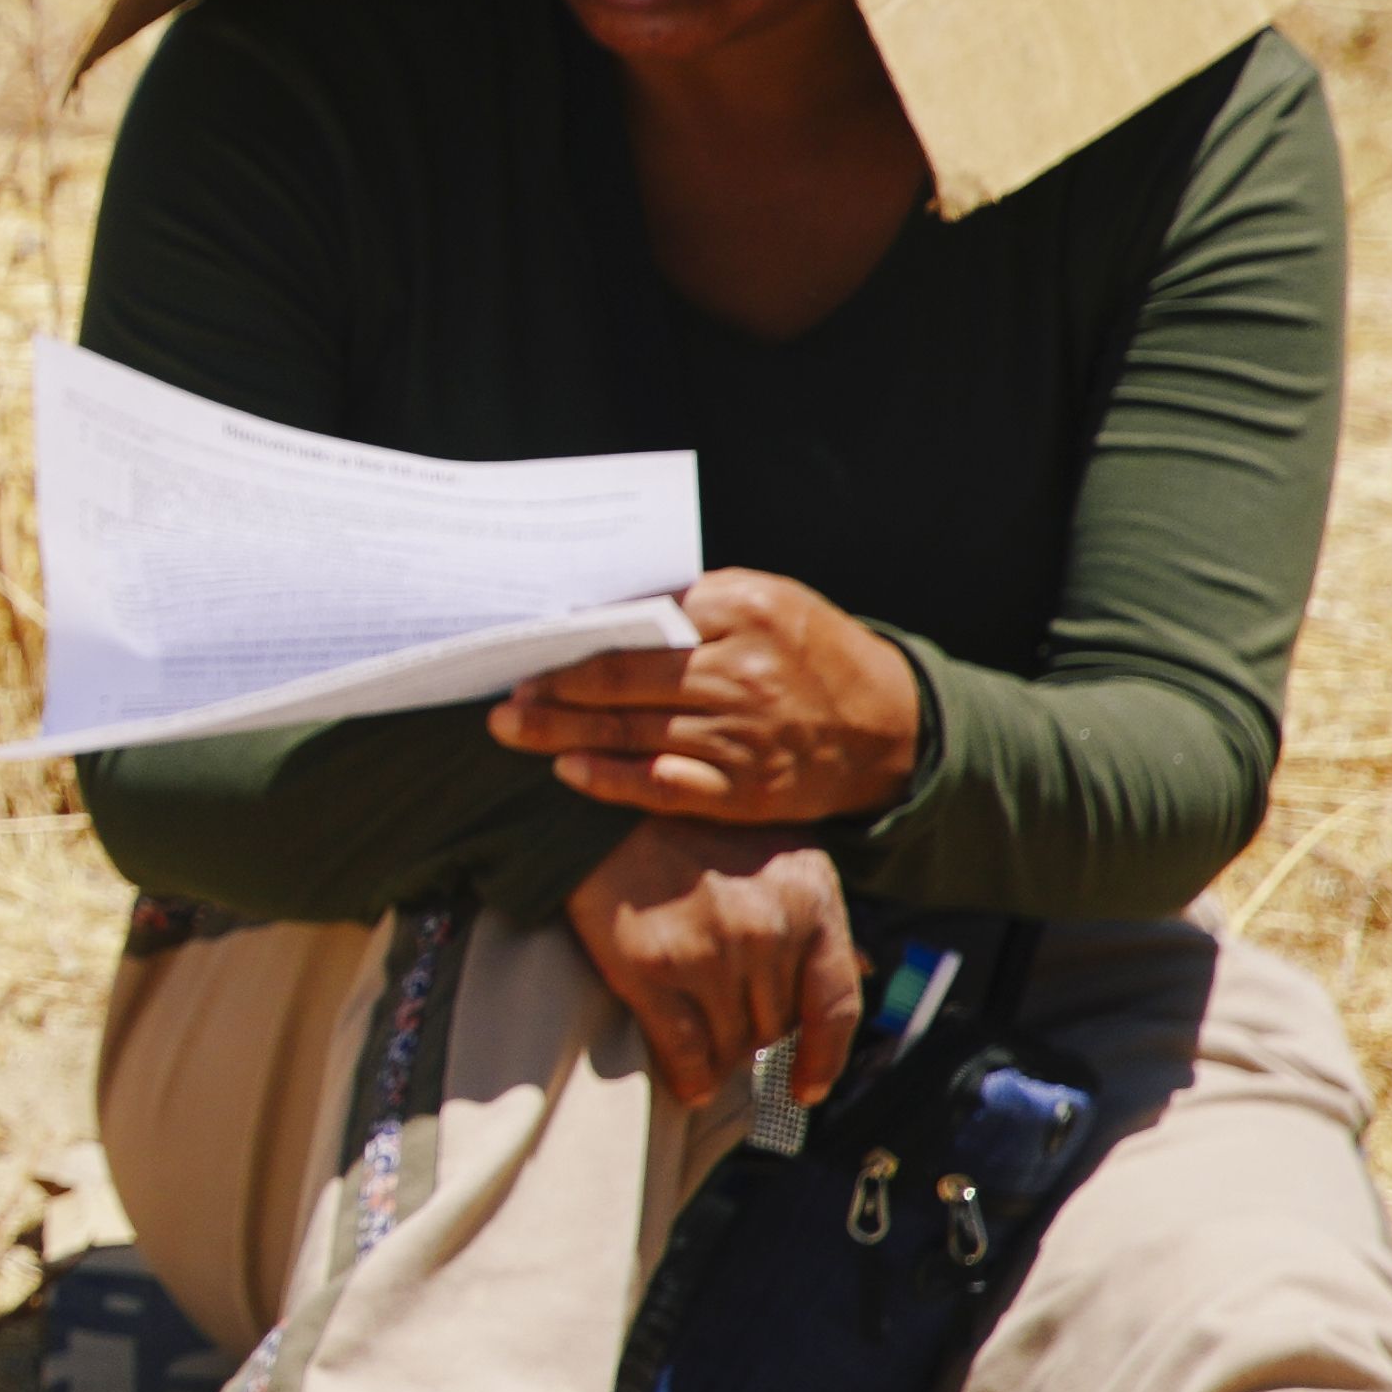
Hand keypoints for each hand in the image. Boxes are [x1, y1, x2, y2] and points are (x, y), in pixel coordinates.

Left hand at [493, 570, 922, 834]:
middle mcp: (740, 674)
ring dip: (561, 734)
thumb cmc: (808, 652)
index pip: (637, 623)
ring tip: (511, 728)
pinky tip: (569, 771)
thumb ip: (691, 601)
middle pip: (622, 681)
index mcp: (742, 612)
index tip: (524, 643)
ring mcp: (742, 736)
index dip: (573, 638)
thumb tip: (596, 611)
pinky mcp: (745, 790)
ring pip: (632, 734)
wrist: (889, 725)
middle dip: (551, 689)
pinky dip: (611, 780)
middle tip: (502, 693)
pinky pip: (662, 786)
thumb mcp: (766, 602)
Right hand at [569, 816, 865, 1119]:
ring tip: (704, 1049)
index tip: (809, 1086)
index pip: (836, 1005)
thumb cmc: (691, 827)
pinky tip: (688, 1082)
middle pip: (776, 1026)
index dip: (825, 1058)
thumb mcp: (777, 851)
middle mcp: (767, 931)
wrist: (603, 807)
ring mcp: (710, 953)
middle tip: (730, 1028)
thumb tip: (858, 966)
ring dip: (721, 1054)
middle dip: (755, 1034)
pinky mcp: (652, 969)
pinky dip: (689, 1076)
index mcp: (809, 901)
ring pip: (732, 1043)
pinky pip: (684, 1050)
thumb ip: (814, 911)